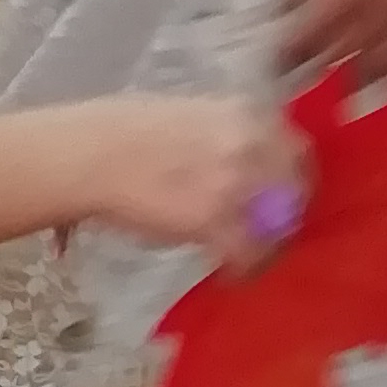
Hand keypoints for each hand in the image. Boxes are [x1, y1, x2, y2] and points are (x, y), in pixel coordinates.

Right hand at [83, 94, 298, 251]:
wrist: (90, 154)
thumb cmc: (126, 129)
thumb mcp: (192, 113)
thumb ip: (228, 133)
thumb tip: (248, 161)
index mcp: (245, 114)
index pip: (297, 149)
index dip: (293, 177)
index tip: (282, 193)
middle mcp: (251, 145)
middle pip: (297, 189)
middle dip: (288, 212)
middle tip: (271, 229)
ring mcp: (236, 185)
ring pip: (278, 226)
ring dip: (269, 244)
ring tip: (250, 254)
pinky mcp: (215, 222)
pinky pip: (248, 255)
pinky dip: (243, 269)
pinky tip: (230, 273)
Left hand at [283, 0, 386, 84]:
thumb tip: (285, 3)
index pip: (315, 32)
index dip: (293, 53)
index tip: (276, 66)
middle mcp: (380, 12)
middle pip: (344, 54)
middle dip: (319, 72)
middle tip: (300, 85)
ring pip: (380, 64)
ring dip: (358, 80)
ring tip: (341, 91)